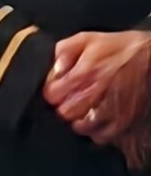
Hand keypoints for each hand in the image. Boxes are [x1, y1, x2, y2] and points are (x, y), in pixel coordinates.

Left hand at [44, 29, 150, 147]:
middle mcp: (95, 95)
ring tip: (83, 108)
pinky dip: (96, 131)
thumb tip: (53, 70)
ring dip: (78, 119)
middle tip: (70, 98)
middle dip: (63, 105)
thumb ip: (64, 51)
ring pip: (80, 128)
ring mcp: (109, 112)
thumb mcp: (88, 38)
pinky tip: (97, 118)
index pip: (52, 95)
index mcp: (83, 74)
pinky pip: (100, 137)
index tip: (56, 88)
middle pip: (64, 114)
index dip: (51, 91)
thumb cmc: (120, 48)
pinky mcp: (123, 123)